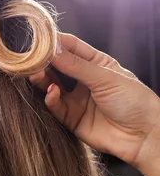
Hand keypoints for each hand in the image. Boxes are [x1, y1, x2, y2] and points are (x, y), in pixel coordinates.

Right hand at [30, 33, 159, 171]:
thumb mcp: (106, 78)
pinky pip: (55, 107)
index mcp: (96, 64)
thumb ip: (77, 66)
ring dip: (43, 80)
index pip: (72, 48)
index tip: (39, 39)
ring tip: (36, 75)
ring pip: (52, 86)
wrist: (143, 136)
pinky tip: (52, 92)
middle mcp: (84, 81)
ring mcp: (77, 100)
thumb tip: (53, 52)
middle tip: (31, 59)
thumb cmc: (135, 102)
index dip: (56, 42)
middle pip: (58, 67)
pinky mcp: (71, 119)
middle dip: (44, 62)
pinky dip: (51, 99)